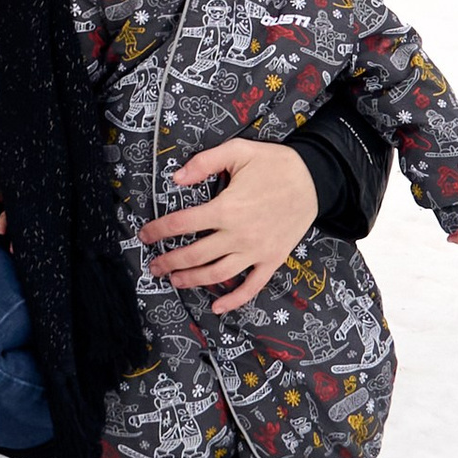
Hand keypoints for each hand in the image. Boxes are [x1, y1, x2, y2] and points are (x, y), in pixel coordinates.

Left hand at [141, 138, 317, 312]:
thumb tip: (176, 178)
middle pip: (195, 255)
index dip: (159, 231)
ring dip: (193, 280)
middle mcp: (238, 235)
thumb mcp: (237, 151)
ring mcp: (256, 251)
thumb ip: (204, 162)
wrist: (313, 180)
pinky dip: (234, 300)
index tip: (144, 235)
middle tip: (154, 266)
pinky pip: (252, 285)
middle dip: (170, 262)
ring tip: (175, 281)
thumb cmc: (273, 164)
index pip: (182, 224)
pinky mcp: (272, 260)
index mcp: (226, 208)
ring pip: (218, 274)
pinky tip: (218, 307)